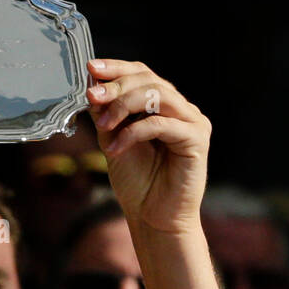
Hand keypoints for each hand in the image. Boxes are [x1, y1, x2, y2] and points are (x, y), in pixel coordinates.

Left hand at [85, 58, 210, 234]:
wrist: (153, 220)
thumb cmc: (138, 185)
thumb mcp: (113, 141)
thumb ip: (107, 115)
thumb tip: (92, 87)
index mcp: (163, 106)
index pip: (142, 74)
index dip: (118, 68)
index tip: (91, 69)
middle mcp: (181, 109)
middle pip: (150, 80)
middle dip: (117, 86)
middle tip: (92, 96)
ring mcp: (192, 122)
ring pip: (157, 95)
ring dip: (124, 106)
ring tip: (102, 125)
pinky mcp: (196, 139)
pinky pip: (161, 124)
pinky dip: (134, 132)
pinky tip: (115, 148)